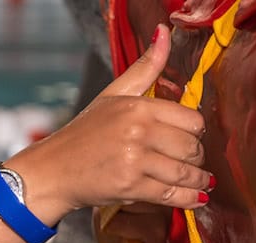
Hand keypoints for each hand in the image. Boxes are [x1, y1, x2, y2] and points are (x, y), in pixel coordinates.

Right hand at [5, 24, 210, 220]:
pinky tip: (196, 198)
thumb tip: (165, 32)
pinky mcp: (131, 187)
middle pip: (192, 146)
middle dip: (196, 156)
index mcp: (137, 107)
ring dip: (198, 179)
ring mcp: (135, 161)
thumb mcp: (113, 95)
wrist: (54, 170)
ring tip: (200, 182)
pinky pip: (172, 194)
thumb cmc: (84, 133)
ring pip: (185, 171)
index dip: (194, 132)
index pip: (192, 119)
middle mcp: (138, 131)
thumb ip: (145, 68)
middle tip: (192, 161)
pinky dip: (188, 198)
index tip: (189, 138)